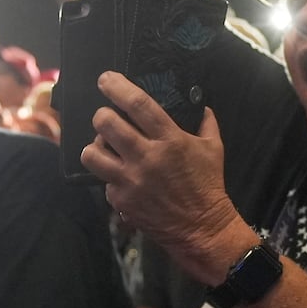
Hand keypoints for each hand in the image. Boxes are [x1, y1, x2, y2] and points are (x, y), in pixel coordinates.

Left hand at [79, 72, 242, 280]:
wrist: (203, 228)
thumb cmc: (208, 186)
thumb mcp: (214, 149)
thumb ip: (206, 123)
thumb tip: (203, 106)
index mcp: (170, 140)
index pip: (138, 104)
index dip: (117, 87)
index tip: (105, 79)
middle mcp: (147, 157)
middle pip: (106, 124)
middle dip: (101, 115)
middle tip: (105, 117)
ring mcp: (131, 181)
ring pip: (92, 153)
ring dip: (95, 146)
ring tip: (104, 147)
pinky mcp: (122, 201)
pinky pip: (103, 181)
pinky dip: (109, 177)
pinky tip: (120, 177)